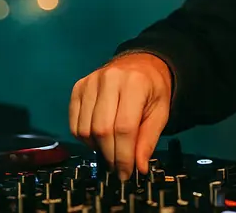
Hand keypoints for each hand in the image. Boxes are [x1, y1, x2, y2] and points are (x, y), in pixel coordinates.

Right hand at [69, 52, 172, 179]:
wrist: (140, 64)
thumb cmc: (152, 89)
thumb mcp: (161, 112)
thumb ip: (149, 139)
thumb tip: (139, 167)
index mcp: (135, 83)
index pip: (124, 127)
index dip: (124, 155)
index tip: (126, 172)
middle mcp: (110, 80)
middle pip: (102, 130)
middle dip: (110, 155)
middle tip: (118, 168)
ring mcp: (90, 82)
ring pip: (85, 129)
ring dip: (97, 148)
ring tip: (110, 152)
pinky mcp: (78, 87)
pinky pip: (74, 123)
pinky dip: (84, 138)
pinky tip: (98, 139)